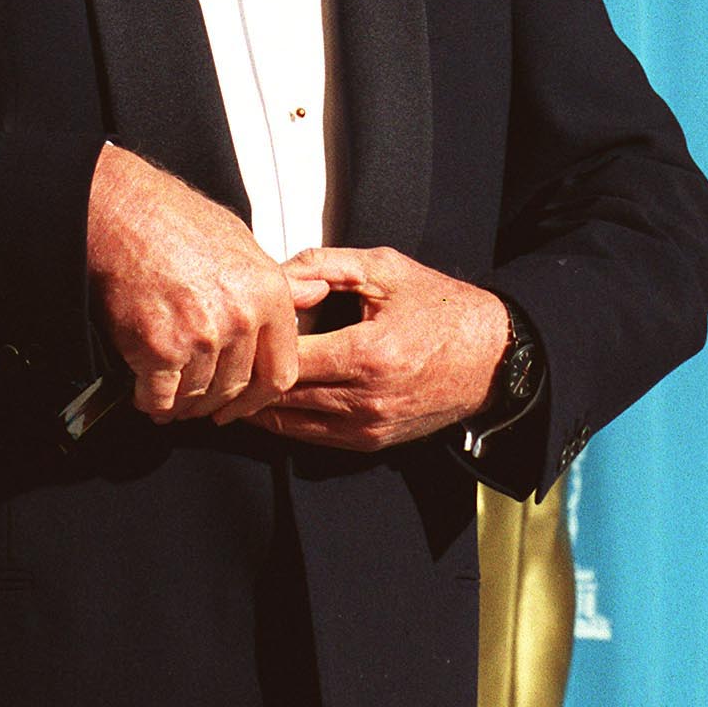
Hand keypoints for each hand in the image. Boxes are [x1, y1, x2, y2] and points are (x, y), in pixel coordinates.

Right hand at [86, 146, 328, 422]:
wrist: (120, 213)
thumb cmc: (174, 220)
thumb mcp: (240, 241)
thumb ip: (280, 280)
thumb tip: (316, 293)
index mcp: (267, 293)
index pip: (280, 372)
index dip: (258, 397)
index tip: (243, 403)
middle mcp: (240, 318)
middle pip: (235, 388)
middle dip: (215, 402)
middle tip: (199, 402)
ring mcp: (201, 336)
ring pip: (197, 395)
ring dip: (183, 404)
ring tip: (171, 397)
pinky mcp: (159, 349)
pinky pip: (160, 396)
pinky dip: (151, 402)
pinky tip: (146, 395)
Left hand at [239, 246, 509, 452]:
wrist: (493, 358)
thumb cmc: (439, 307)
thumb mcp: (384, 269)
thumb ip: (326, 264)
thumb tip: (275, 271)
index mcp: (368, 353)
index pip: (288, 357)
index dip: (255, 344)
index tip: (233, 328)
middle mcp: (366, 399)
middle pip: (282, 395)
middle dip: (245, 379)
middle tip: (214, 360)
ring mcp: (369, 427)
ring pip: (290, 422)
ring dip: (257, 405)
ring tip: (227, 382)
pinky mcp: (372, 442)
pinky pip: (312, 437)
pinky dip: (284, 419)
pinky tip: (263, 399)